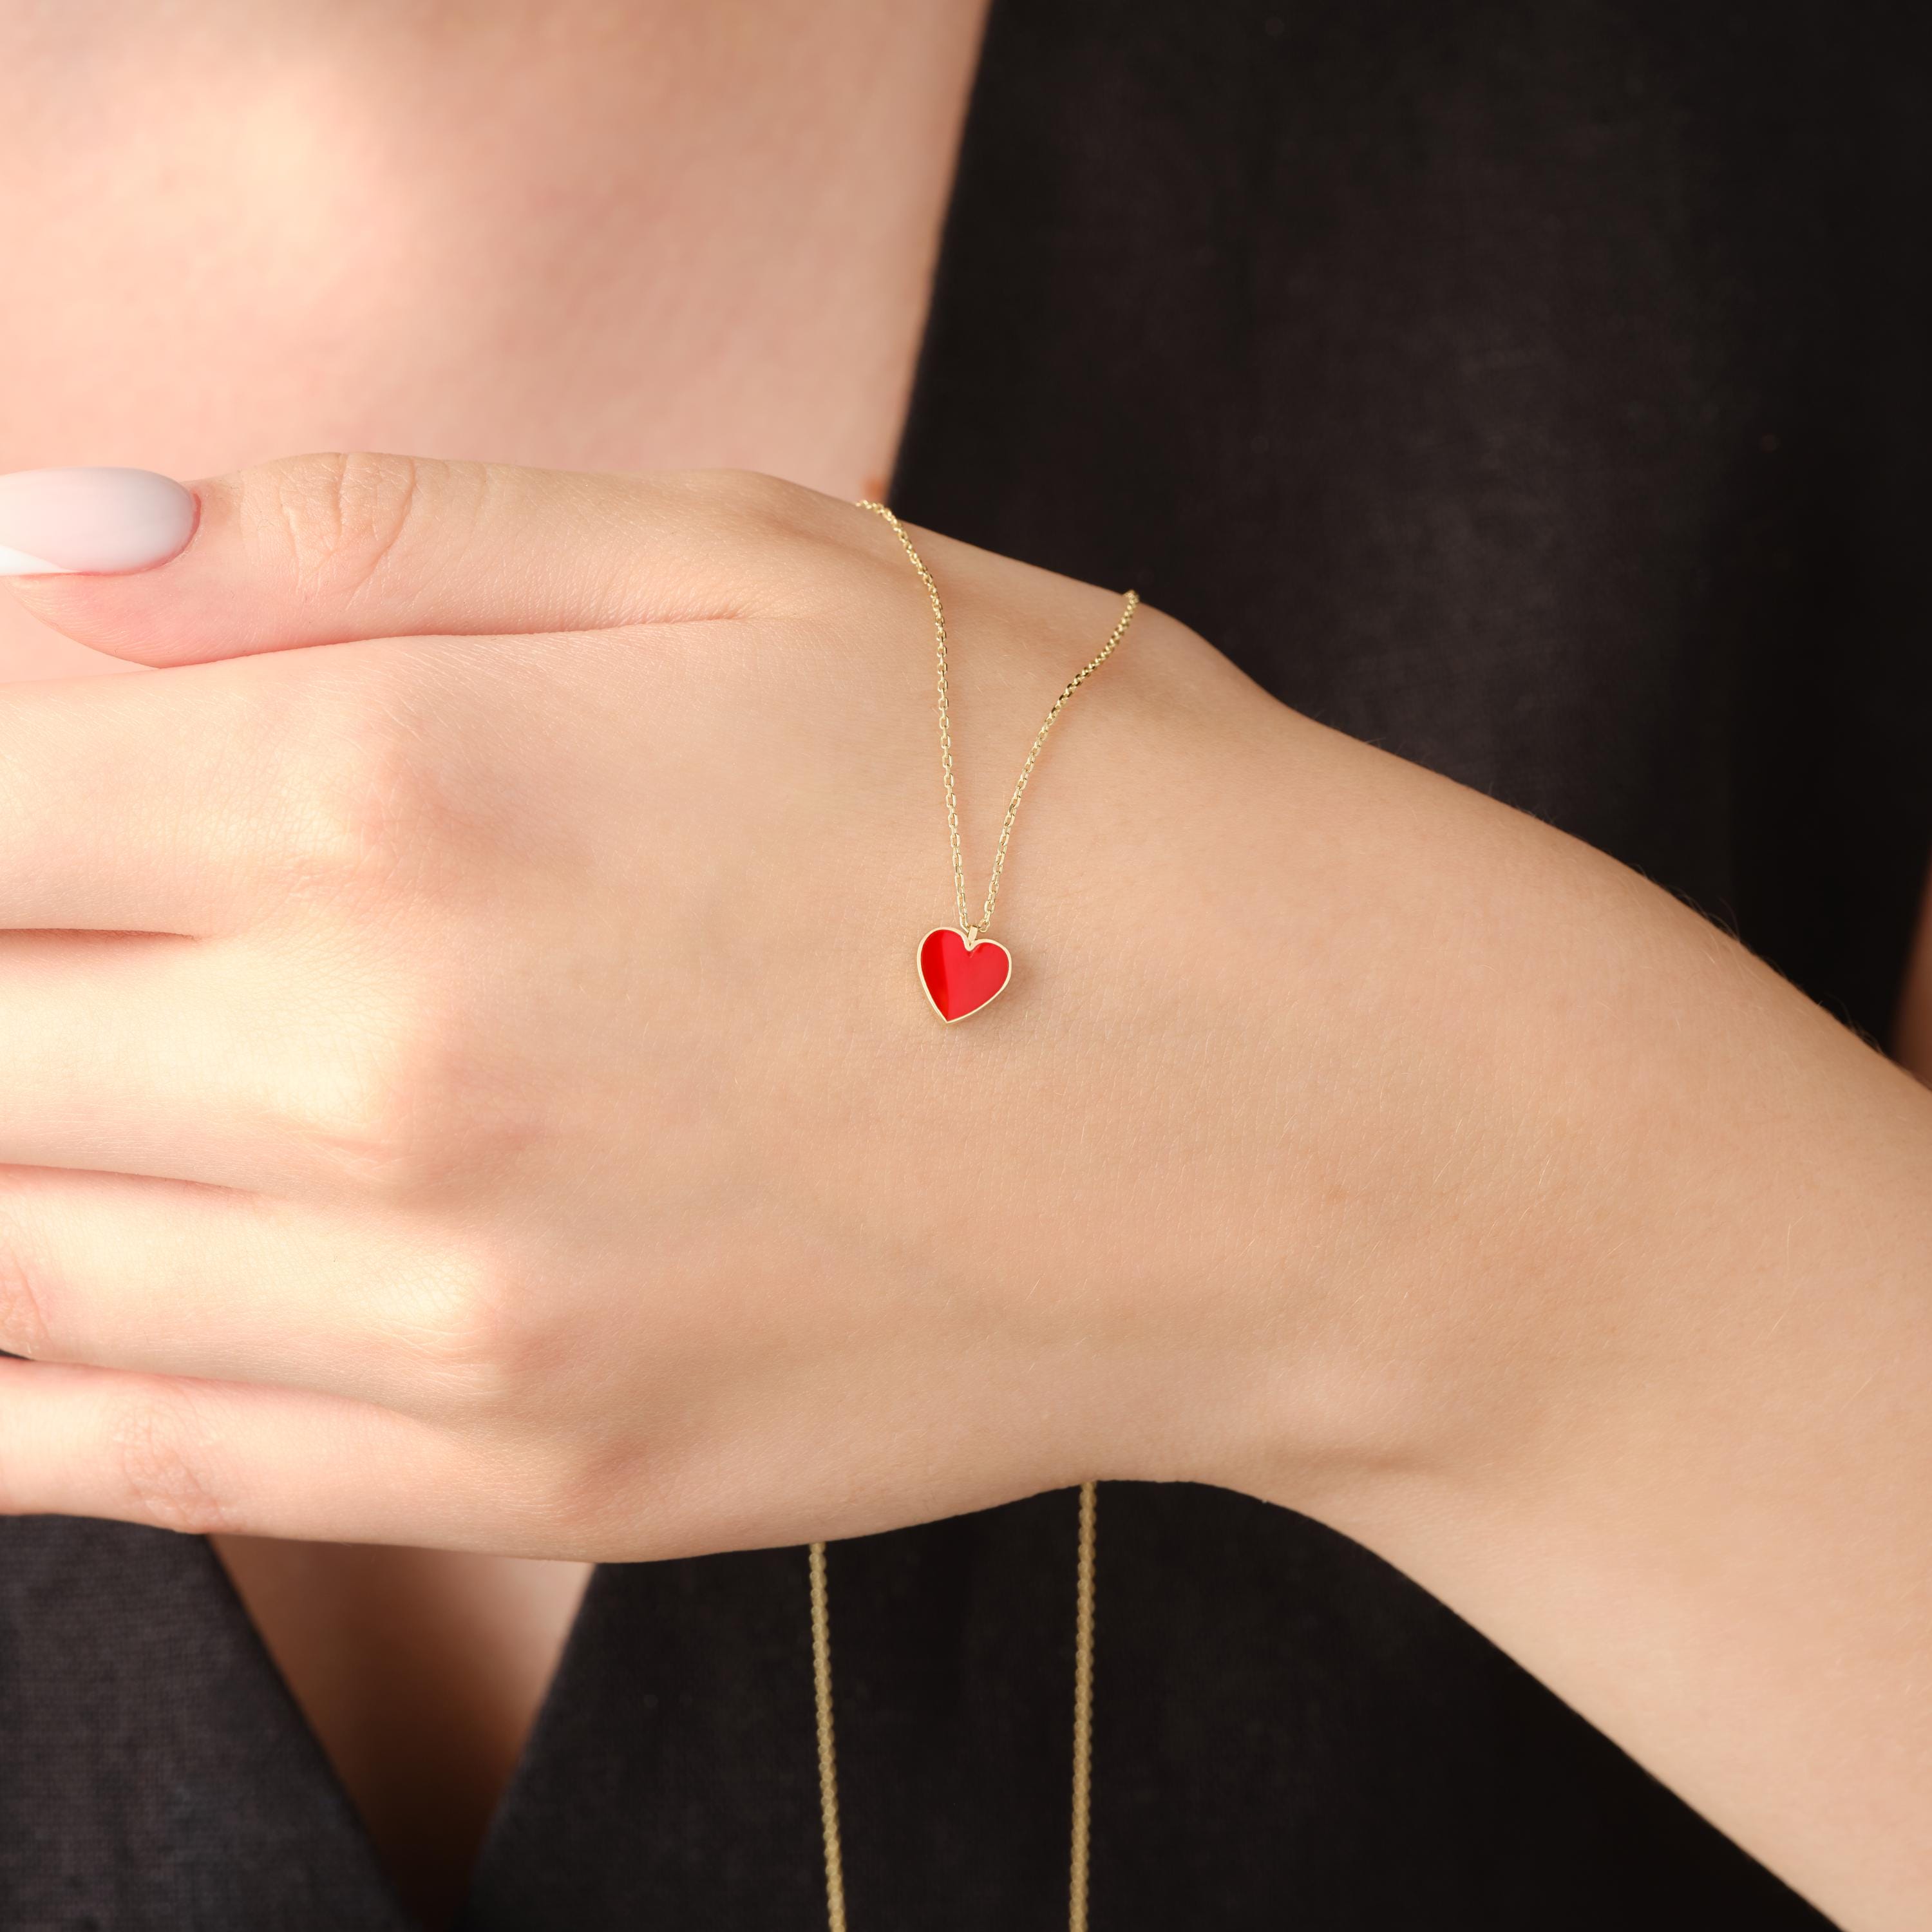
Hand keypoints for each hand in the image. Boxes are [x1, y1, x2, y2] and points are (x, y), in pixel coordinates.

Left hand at [0, 453, 1358, 1555]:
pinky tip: (37, 1312)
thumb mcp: (756, 558)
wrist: (1320, 1124)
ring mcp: (456, 1321)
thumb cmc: (1069, 797)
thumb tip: (43, 553)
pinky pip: (128, 1463)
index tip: (38, 770)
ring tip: (78, 1083)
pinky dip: (18, 1387)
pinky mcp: (538, 1479)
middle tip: (75, 924)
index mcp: (411, 792)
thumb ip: (366, 537)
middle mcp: (384, 1075)